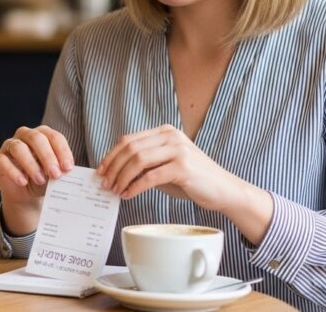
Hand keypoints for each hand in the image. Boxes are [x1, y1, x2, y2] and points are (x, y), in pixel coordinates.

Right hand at [0, 125, 74, 234]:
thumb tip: (69, 171)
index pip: (54, 137)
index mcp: (43, 135)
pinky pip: (3, 161)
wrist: (26, 193)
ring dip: (31, 164)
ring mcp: (10, 145)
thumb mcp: (55, 175)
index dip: (62, 151)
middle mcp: (26, 135)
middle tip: (56, 174)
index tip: (68, 168)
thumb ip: (61, 170)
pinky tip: (23, 182)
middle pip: (36, 138)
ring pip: (19, 148)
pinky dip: (13, 171)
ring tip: (41, 180)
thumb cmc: (44, 178)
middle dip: (48, 157)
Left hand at [97, 124, 239, 208]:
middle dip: (113, 167)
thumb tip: (114, 171)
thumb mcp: (165, 166)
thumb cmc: (192, 180)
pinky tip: (128, 195)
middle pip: (130, 148)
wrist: (224, 190)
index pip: (128, 140)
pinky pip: (150, 176)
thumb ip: (144, 164)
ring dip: (122, 177)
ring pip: (138, 160)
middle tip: (105, 183)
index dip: (111, 156)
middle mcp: (171, 136)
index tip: (101, 171)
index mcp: (165, 132)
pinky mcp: (183, 167)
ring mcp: (178, 150)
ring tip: (115, 190)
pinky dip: (135, 187)